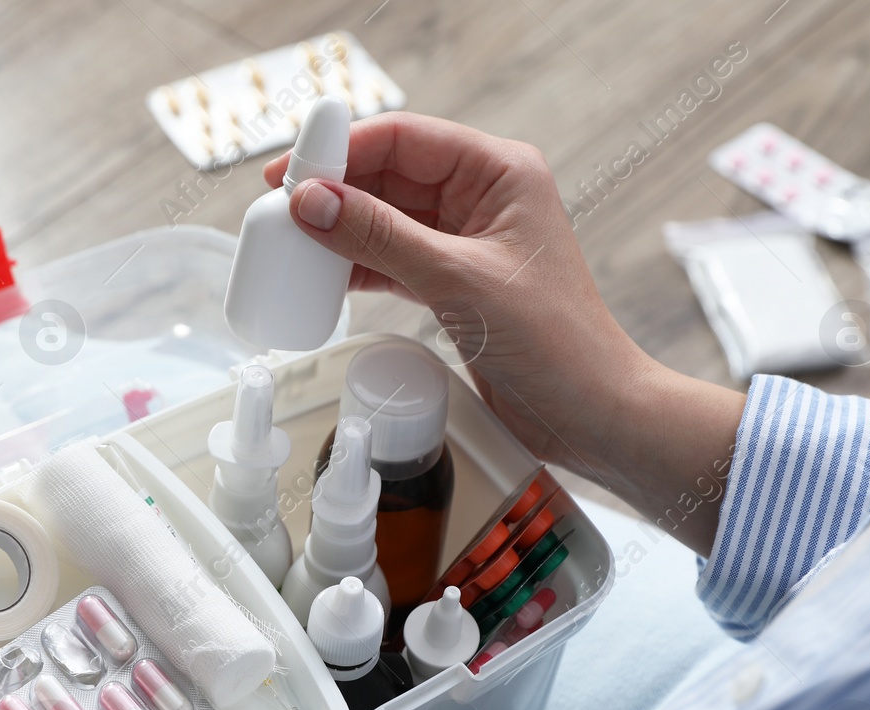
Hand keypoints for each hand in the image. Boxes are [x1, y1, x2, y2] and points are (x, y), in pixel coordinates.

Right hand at [266, 113, 744, 553]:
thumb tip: (313, 203)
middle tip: (278, 209)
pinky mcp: (454, 281)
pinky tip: (322, 276)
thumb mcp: (457, 281)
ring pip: (385, 217)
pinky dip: (356, 265)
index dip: (342, 149)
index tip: (292, 171)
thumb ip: (380, 238)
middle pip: (389, 173)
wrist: (591, 411)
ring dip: (340, 230)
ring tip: (291, 244)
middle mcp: (483, 196)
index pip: (405, 137)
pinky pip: (391, 258)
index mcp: (500, 172)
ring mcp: (467, 240)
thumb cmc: (557, 342)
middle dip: (334, 189)